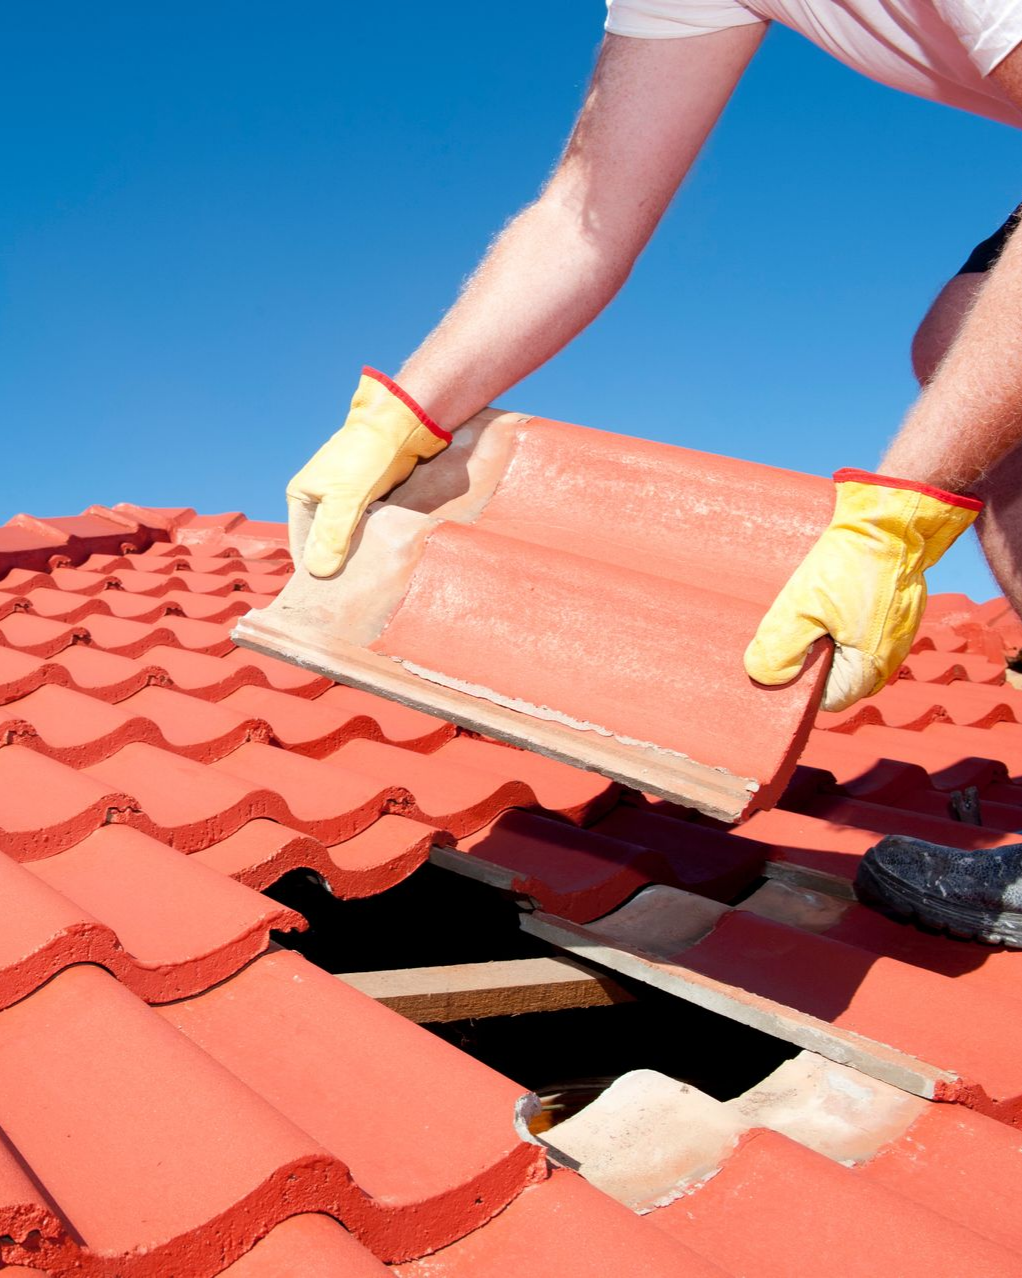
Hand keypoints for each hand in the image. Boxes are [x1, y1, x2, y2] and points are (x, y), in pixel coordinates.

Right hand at [287, 367, 449, 576]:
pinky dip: (368, 545)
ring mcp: (343, 502)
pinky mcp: (366, 502)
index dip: (313, 571)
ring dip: (354, 558)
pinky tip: (378, 563)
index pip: (301, 545)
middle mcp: (319, 500)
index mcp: (302, 497)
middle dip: (335, 566)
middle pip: (323, 545)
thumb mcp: (345, 498)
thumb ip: (331, 535)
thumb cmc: (366, 456)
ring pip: (345, 540)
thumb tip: (318, 572)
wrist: (400, 426)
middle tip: (351, 595)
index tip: (329, 597)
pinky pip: (363, 531)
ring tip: (365, 583)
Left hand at [743, 470, 981, 711]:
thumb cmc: (851, 563)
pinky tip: (824, 599)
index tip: (779, 660)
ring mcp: (895, 635)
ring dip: (824, 637)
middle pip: (837, 676)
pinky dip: (840, 620)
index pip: (826, 700)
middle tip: (787, 630)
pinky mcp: (895, 612)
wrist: (892, 520)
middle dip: (809, 660)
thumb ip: (781, 647)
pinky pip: (860, 629)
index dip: (799, 685)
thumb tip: (763, 676)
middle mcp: (888, 658)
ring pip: (847, 651)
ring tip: (804, 610)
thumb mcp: (803, 605)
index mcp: (869, 667)